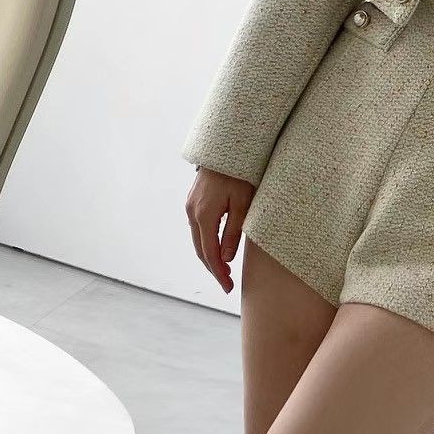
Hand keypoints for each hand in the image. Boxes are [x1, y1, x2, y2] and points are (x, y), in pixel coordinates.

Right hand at [185, 167, 255, 293]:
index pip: (210, 253)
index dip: (219, 273)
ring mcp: (190, 206)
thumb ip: (234, 232)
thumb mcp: (243, 203)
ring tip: (224, 270)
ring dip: (209, 257)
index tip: (229, 287)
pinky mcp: (193, 201)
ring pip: (197, 240)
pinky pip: (198, 228)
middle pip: (200, 250)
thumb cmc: (240, 173)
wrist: (226, 147)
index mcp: (204, 215)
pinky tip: (217, 248)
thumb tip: (226, 258)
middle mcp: (192, 212)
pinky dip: (206, 243)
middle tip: (227, 284)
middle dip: (213, 269)